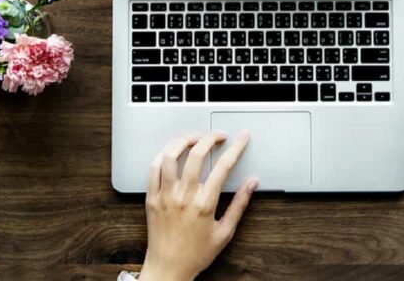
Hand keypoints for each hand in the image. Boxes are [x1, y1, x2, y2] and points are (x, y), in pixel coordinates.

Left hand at [139, 132, 257, 280]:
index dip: (236, 148)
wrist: (168, 269)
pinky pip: (154, 168)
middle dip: (210, 138)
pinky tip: (172, 152)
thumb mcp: (225, 232)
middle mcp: (183, 196)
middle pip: (196, 154)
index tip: (242, 138)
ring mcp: (165, 195)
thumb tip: (252, 183)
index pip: (223, 167)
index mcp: (204, 204)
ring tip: (194, 139)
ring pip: (171, 156)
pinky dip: (163, 155)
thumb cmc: (196, 254)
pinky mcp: (151, 198)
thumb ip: (239, 205)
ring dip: (184, 141)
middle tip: (218, 136)